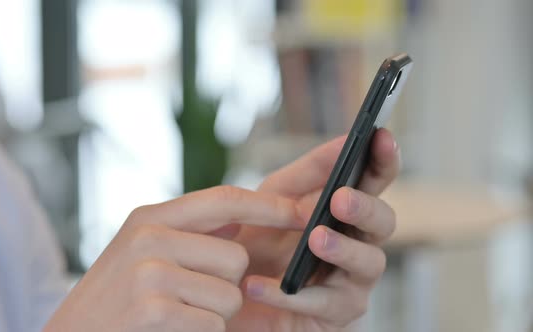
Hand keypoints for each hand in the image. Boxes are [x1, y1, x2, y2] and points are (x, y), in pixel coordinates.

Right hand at [44, 186, 303, 331]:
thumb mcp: (143, 253)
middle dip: (227, 284)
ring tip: (177, 315)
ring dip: (215, 313)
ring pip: (230, 292)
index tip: (302, 211)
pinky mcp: (153, 309)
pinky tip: (169, 331)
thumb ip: (188, 235)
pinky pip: (214, 323)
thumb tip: (241, 225)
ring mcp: (149, 272)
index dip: (268, 206)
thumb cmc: (116, 300)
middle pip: (236, 255)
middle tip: (192, 298)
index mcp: (150, 217)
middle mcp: (149, 237)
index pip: (224, 199)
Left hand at [228, 129, 400, 331]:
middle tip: (340, 200)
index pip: (376, 182)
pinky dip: (290, 293)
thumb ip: (310, 172)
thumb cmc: (258, 240)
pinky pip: (323, 304)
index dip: (384, 160)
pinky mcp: (334, 315)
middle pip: (384, 222)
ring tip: (315, 239)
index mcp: (345, 211)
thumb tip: (346, 139)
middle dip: (366, 208)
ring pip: (370, 263)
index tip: (382, 136)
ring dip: (343, 249)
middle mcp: (358, 243)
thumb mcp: (275, 198)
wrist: (228, 289)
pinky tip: (258, 285)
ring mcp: (351, 281)